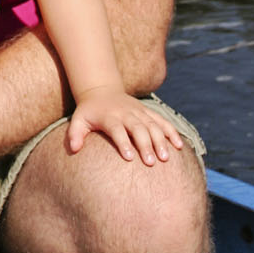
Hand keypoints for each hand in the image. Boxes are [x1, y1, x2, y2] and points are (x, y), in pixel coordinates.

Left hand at [65, 89, 186, 164]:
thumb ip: (75, 134)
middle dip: (145, 144)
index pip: (117, 129)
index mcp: (110, 117)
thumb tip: (74, 149)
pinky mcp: (147, 112)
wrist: (102, 90)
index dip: (123, 142)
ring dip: (161, 141)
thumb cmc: (89, 111)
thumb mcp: (78, 120)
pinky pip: (162, 121)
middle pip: (138, 128)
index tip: (130, 158)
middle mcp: (126, 113)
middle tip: (151, 162)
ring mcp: (139, 112)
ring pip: (153, 125)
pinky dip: (172, 132)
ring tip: (166, 158)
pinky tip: (179, 146)